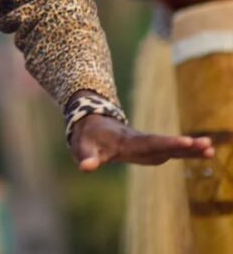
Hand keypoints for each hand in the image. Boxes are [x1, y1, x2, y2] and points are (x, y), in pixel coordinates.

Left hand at [70, 114, 213, 170]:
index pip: (150, 142)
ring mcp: (146, 145)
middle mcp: (141, 141)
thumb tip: (86, 168)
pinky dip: (185, 151)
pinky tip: (203, 153)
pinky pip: (170, 151)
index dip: (167, 142)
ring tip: (211, 148)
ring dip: (190, 149)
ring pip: (170, 147)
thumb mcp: (83, 147)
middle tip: (207, 144)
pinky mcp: (150, 149)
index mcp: (127, 141)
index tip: (186, 141)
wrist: (92, 126)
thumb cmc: (88, 138)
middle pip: (165, 144)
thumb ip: (86, 157)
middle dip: (185, 145)